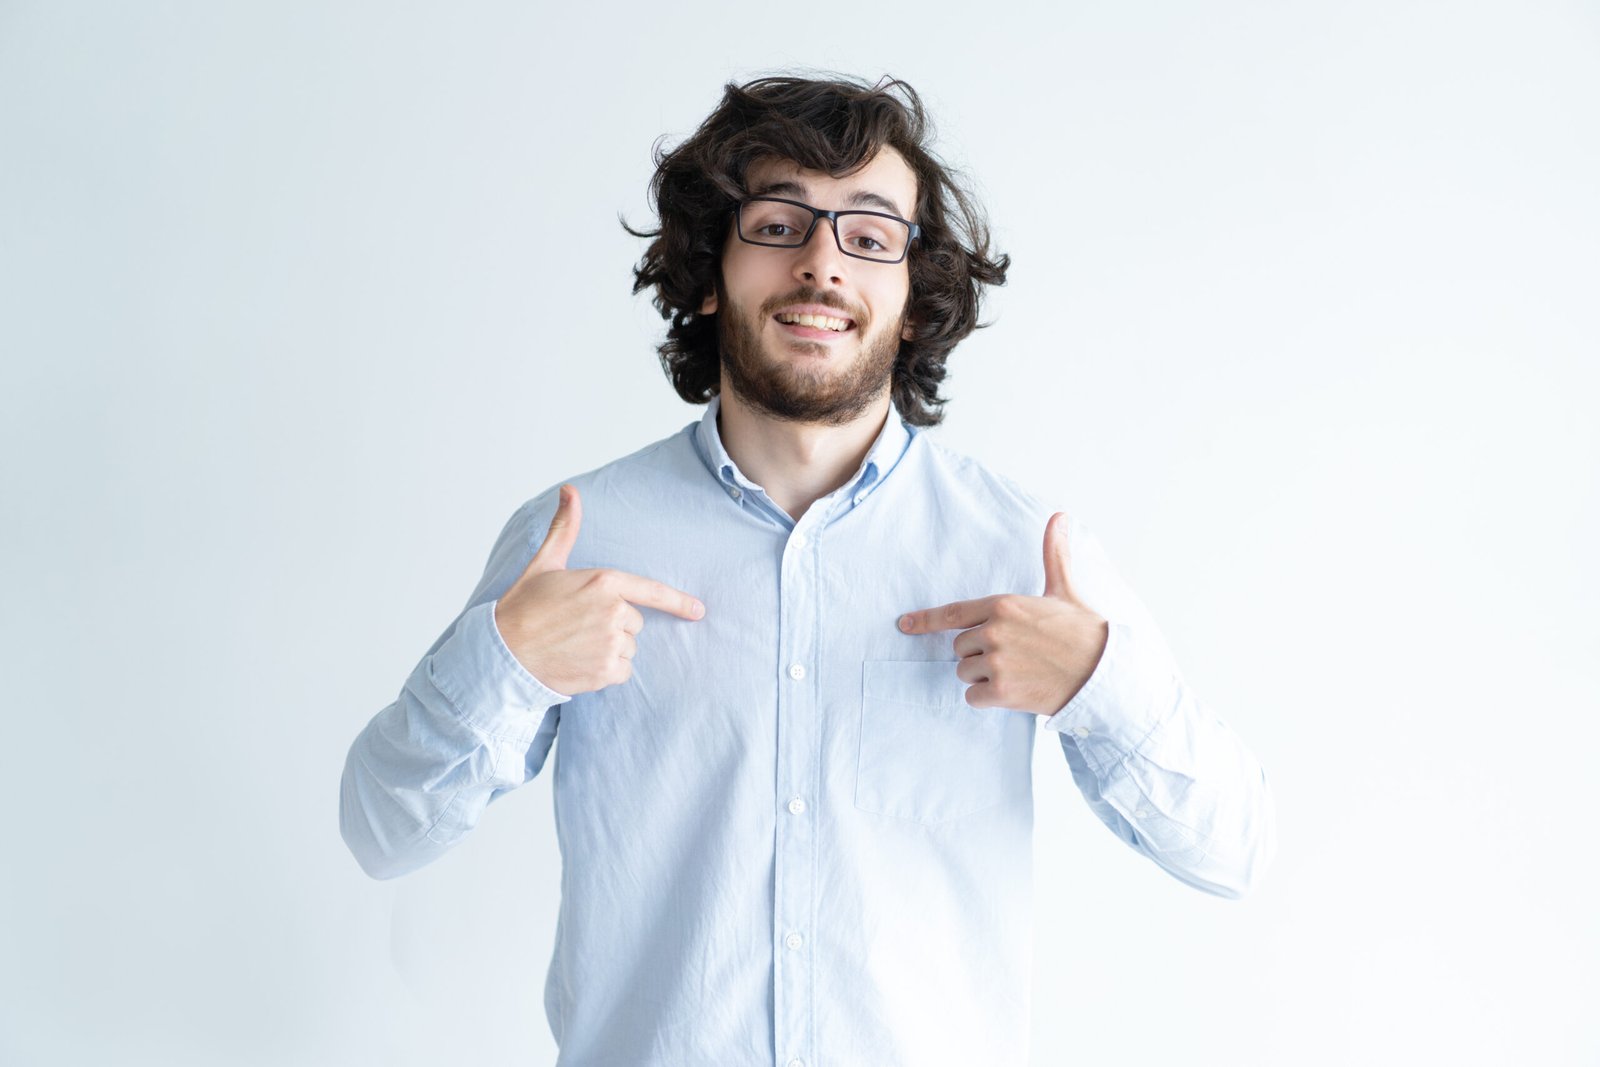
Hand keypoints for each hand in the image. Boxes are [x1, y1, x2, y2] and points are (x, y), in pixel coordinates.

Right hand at [494, 484, 705, 695]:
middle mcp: (613, 611)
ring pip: (629, 647)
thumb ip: (565, 527)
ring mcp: (612, 642)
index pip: (652, 591)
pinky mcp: (607, 671)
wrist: (503, 653)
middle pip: (635, 621)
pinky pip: (623, 671)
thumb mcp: (545, 563)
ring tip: (576, 644)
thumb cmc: (523, 607)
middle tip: (578, 625)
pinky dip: (606, 671)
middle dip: (613, 624)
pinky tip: (580, 664)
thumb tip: (570, 490)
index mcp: (604, 581)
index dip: (679, 602)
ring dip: (610, 649)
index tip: (699, 610)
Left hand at [897, 512, 1107, 715]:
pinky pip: (973, 696)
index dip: (925, 620)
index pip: (954, 614)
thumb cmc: (1084, 632)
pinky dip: (989, 698)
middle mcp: (994, 631)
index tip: (904, 624)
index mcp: (1004, 605)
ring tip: (1020, 673)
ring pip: (965, 672)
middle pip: (961, 648)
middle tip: (1016, 656)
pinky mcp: (1001, 691)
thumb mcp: (1064, 590)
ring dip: (985, 677)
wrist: (1104, 674)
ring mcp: (996, 662)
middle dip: (980, 654)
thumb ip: (1053, 554)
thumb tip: (1059, 516)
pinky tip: (1016, 691)